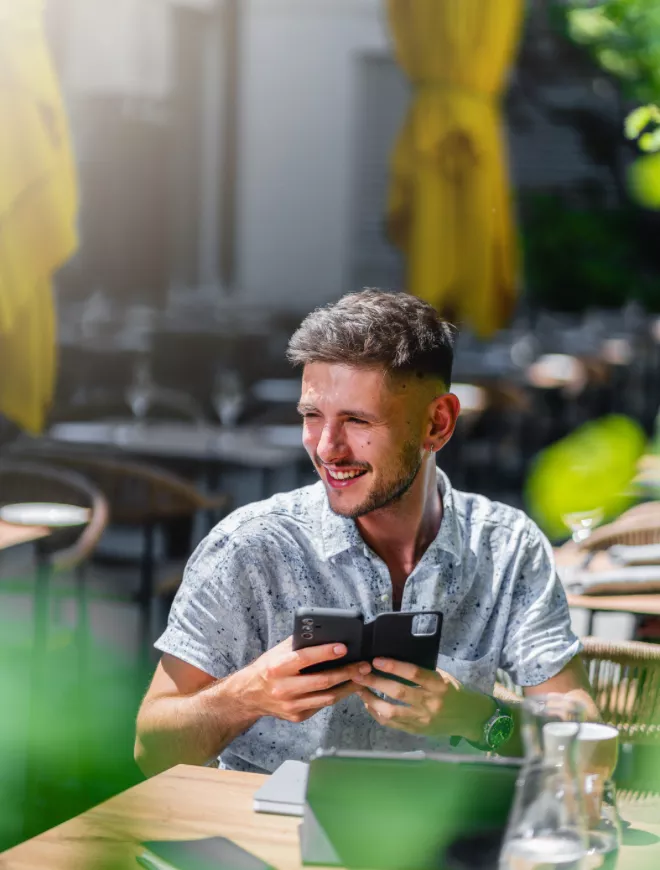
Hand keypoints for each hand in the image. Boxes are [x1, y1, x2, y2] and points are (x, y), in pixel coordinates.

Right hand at [232, 637, 370, 723]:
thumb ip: (299, 643)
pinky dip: (337, 695)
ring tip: (362, 676)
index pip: (305, 659)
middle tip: (364, 665)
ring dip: (348, 687)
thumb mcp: (278, 651)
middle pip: (322, 681)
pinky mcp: (297, 716)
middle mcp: (284, 688)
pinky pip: (322, 705)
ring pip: (327, 697)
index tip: (343, 647)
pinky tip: (348, 687)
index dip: (325, 653)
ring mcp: (291, 705)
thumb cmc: (268, 668)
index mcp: (278, 667)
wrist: (250, 695)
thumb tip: (325, 633)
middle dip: (347, 672)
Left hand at [353, 658, 493, 741]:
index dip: (394, 666)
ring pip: (391, 712)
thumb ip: (423, 672)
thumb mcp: (444, 677)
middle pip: (398, 692)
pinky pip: (392, 724)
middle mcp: (430, 703)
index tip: (376, 660)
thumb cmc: (455, 692)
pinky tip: (369, 703)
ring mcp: (422, 720)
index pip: (414, 674)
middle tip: (358, 673)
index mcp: (439, 685)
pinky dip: (377, 713)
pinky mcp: (416, 731)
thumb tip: (394, 661)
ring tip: (359, 688)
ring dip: (371, 699)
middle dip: (375, 682)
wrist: (470, 719)